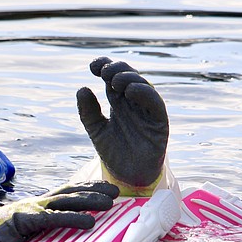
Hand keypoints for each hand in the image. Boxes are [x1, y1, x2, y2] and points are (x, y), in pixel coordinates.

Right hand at [0, 181, 118, 241]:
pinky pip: (50, 218)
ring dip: (88, 200)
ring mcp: (26, 210)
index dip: (85, 192)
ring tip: (110, 202)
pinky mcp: (20, 220)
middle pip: (68, 193)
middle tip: (117, 192)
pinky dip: (71, 219)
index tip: (106, 192)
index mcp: (33, 209)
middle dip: (93, 191)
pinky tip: (89, 222)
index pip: (63, 196)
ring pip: (63, 201)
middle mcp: (32, 206)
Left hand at [76, 57, 168, 194]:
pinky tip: (131, 90)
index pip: (113, 75)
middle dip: (116, 69)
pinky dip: (145, 93)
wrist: (127, 176)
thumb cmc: (114, 152)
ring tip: (115, 81)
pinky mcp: (159, 121)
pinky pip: (155, 103)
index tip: (92, 66)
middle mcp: (133, 101)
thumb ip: (88, 111)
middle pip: (128, 75)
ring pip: (143, 84)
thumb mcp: (96, 130)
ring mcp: (147, 110)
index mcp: (118, 100)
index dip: (105, 65)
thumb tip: (82, 88)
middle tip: (104, 72)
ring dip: (129, 78)